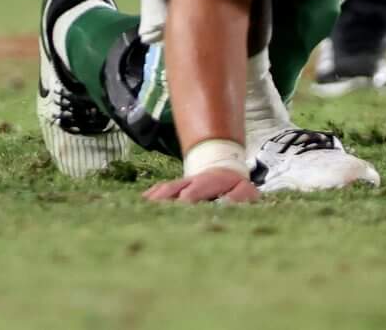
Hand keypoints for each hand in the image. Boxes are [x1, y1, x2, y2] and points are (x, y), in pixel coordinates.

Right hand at [143, 168, 260, 204]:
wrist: (225, 170)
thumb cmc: (236, 186)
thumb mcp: (246, 190)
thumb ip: (239, 197)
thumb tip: (225, 204)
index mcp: (206, 182)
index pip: (192, 193)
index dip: (184, 202)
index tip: (177, 214)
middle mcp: (189, 182)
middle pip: (171, 190)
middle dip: (161, 202)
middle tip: (151, 216)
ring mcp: (180, 185)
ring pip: (163, 190)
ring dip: (152, 200)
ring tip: (140, 210)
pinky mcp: (175, 189)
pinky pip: (159, 191)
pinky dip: (149, 197)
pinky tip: (139, 205)